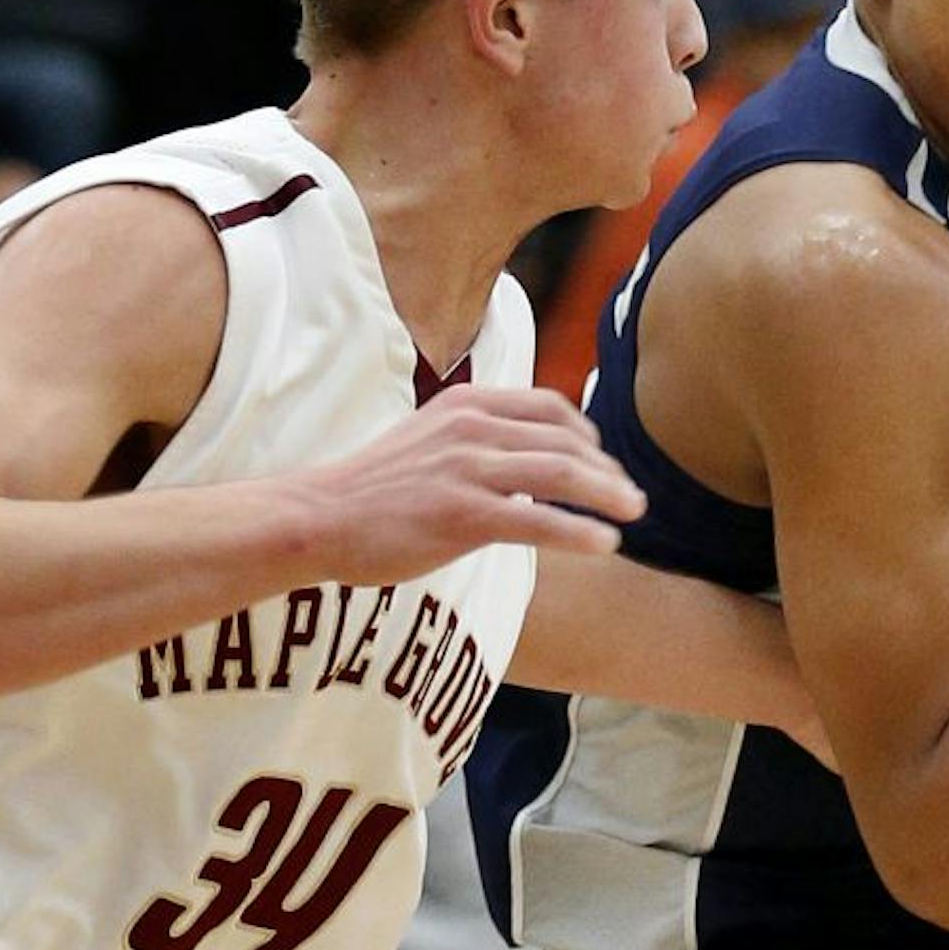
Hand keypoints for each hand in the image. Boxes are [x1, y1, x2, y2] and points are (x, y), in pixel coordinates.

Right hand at [292, 385, 646, 585]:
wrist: (315, 518)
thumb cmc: (374, 489)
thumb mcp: (430, 439)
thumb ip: (477, 438)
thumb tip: (530, 456)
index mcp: (466, 405)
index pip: (549, 408)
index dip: (587, 435)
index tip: (604, 462)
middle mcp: (471, 428)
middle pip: (564, 441)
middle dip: (607, 470)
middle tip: (632, 498)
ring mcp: (466, 469)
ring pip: (560, 474)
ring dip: (607, 494)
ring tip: (633, 515)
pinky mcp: (460, 513)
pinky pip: (537, 519)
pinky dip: (579, 531)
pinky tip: (604, 544)